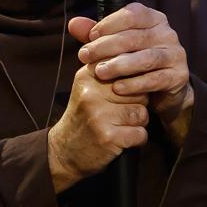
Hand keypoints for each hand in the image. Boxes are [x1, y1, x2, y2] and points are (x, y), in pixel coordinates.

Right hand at [47, 67, 148, 192]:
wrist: (64, 151)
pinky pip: (140, 134)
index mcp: (87, 75)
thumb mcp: (88, 86)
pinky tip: (123, 139)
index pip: (126, 68)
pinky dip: (137, 140)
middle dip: (136, 104)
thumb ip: (108, 69)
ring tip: (121, 126)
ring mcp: (99, 115)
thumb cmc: (83, 116)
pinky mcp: (108, 136)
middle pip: (138, 91)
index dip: (133, 82)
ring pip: (142, 113)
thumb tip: (137, 55)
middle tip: (120, 114)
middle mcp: (92, 93)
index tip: (125, 93)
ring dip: (137, 123)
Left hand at [71, 4, 192, 127]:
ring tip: (99, 72)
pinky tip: (116, 88)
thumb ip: (96, 34)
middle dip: (106, 46)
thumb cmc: (135, 60)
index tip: (89, 37)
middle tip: (85, 56)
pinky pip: (155, 79)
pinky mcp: (179, 76)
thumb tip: (72, 23)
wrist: (164, 88)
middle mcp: (167, 33)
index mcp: (153, 18)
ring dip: (119, 65)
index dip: (108, 24)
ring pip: (146, 58)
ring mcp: (176, 54)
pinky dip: (134, 84)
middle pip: (134, 37)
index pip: (131, 14)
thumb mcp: (115, 45)